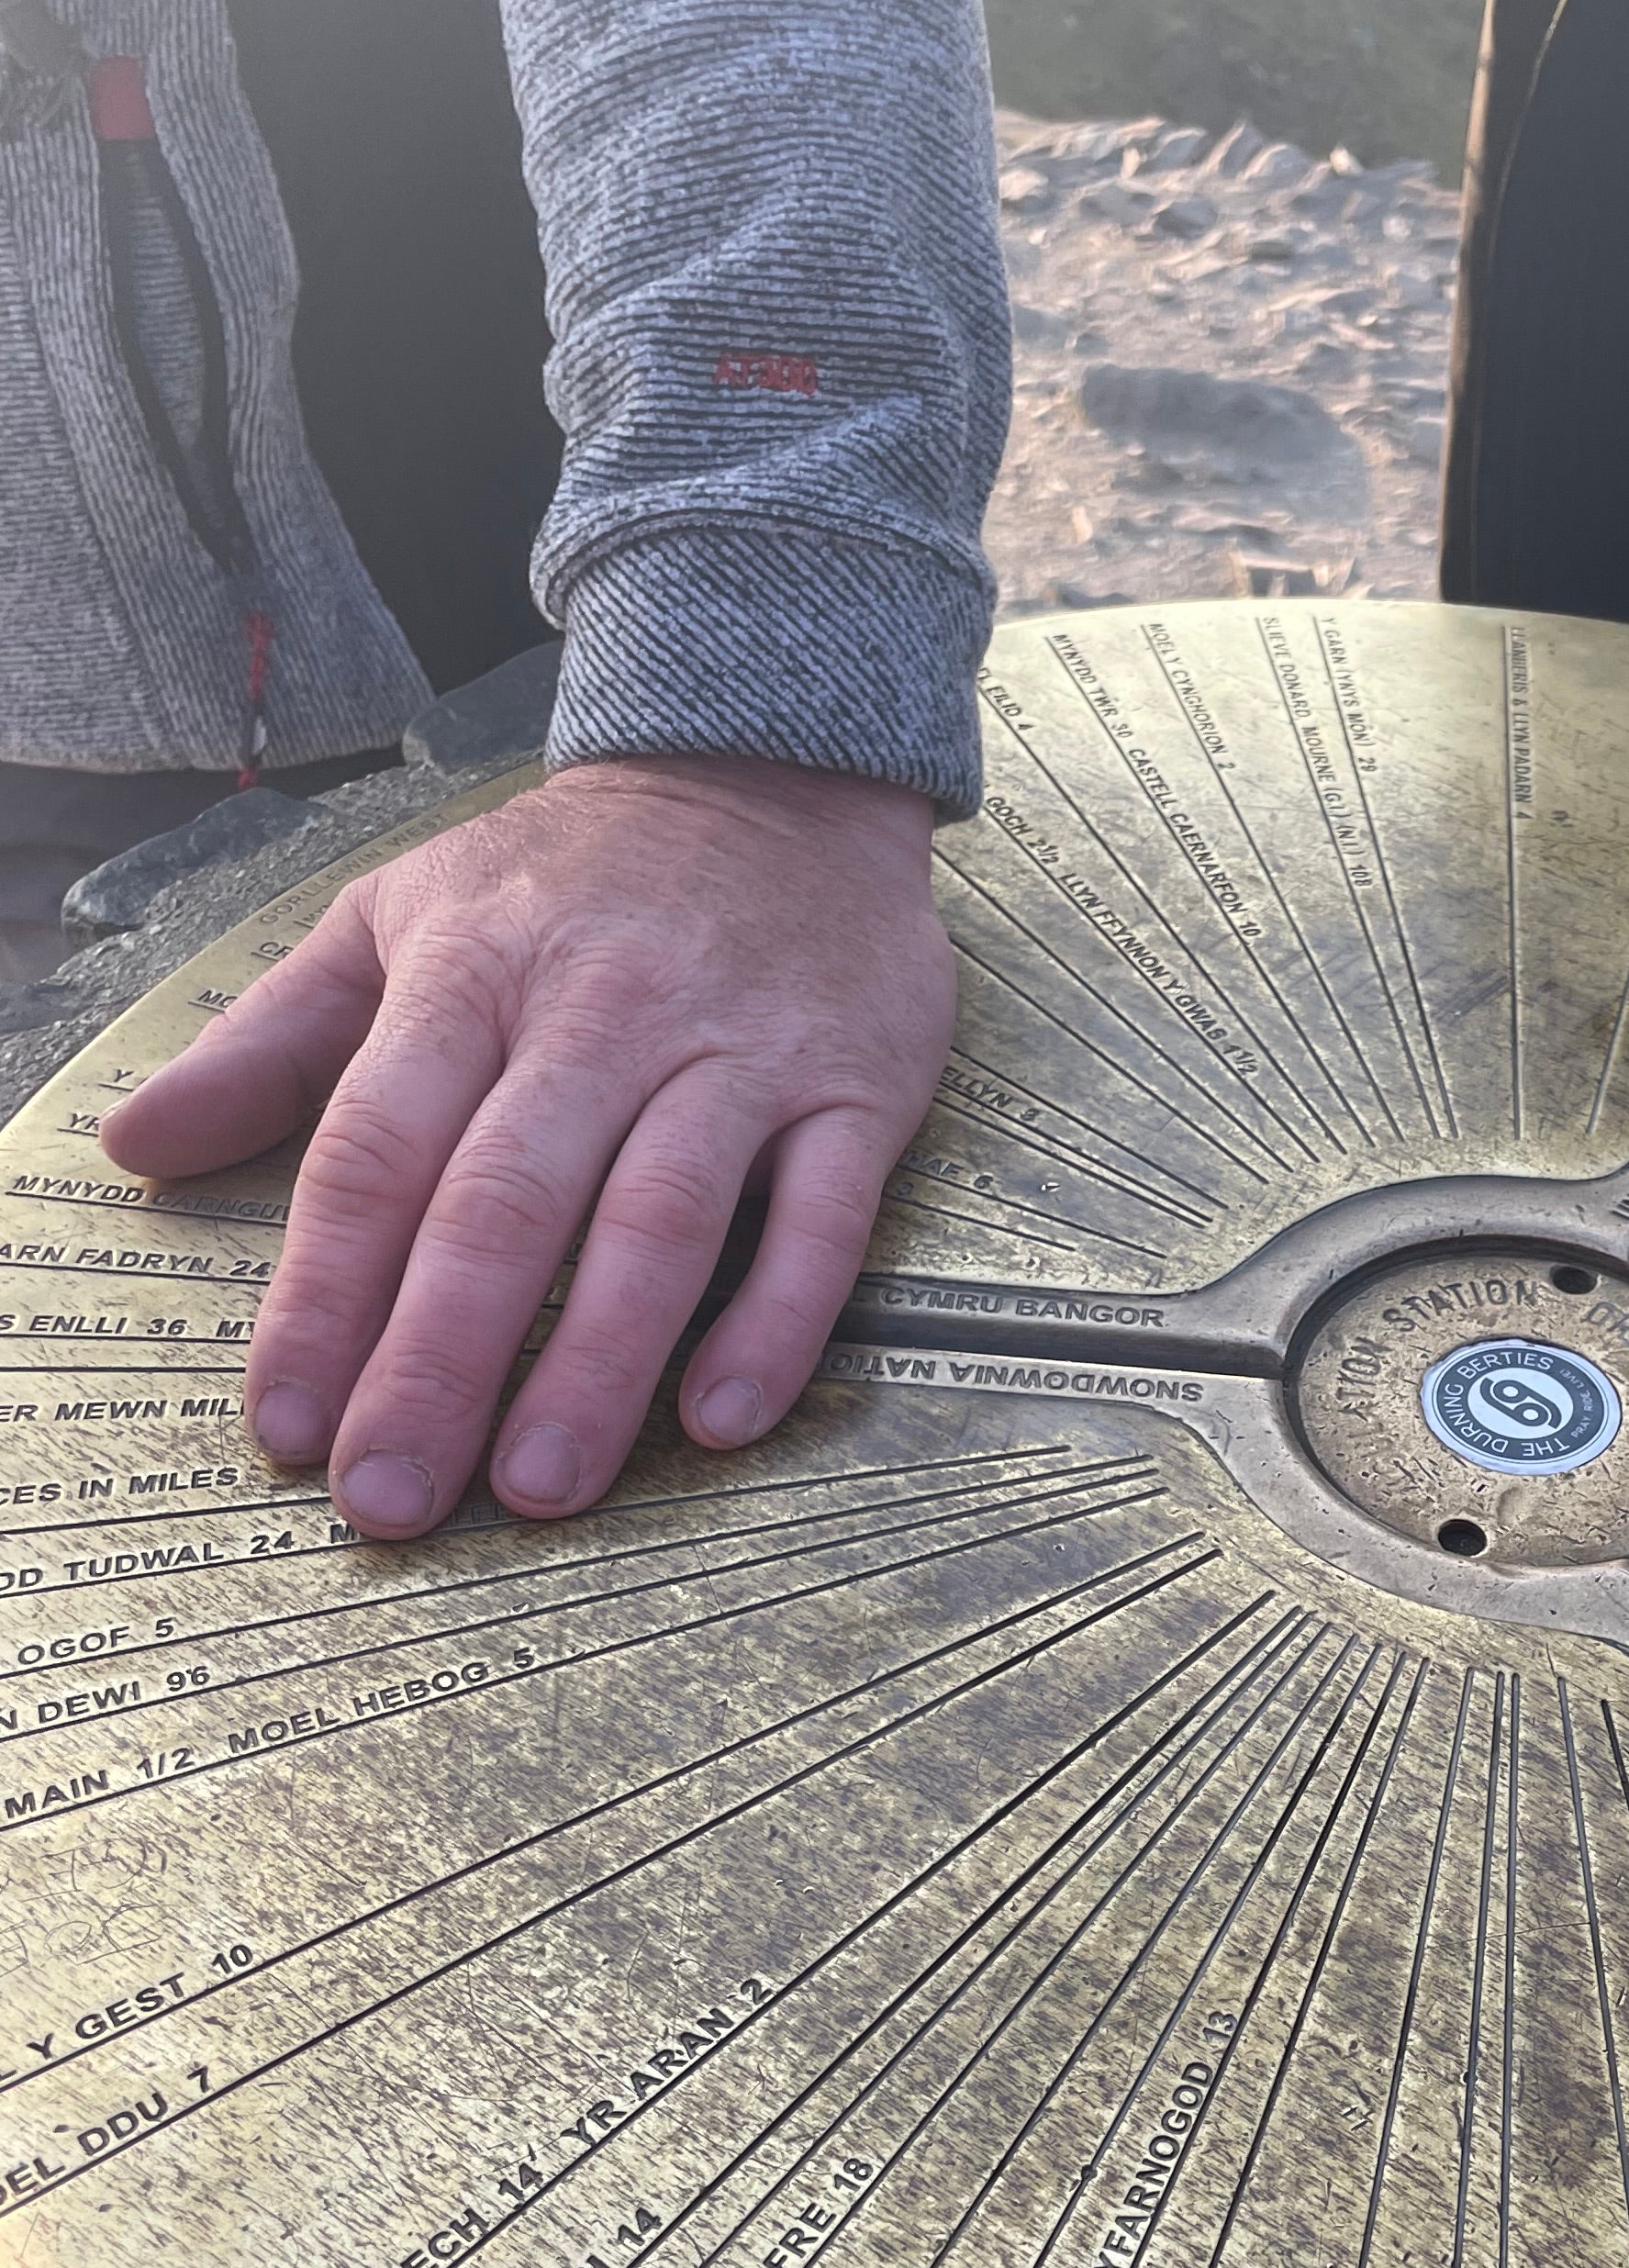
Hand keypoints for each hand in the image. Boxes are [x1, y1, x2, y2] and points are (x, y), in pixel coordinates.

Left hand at [98, 757, 951, 1535]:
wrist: (774, 770)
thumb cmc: (568, 878)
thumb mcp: (395, 917)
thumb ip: (268, 1042)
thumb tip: (136, 1145)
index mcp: (470, 976)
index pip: (376, 1153)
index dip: (325, 1296)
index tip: (287, 1424)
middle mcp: (600, 1015)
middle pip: (505, 1204)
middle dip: (440, 1361)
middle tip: (392, 1497)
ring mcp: (735, 1053)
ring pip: (658, 1220)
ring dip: (595, 1364)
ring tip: (539, 1487)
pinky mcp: (853, 1086)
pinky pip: (820, 1220)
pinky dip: (774, 1320)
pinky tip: (722, 1416)